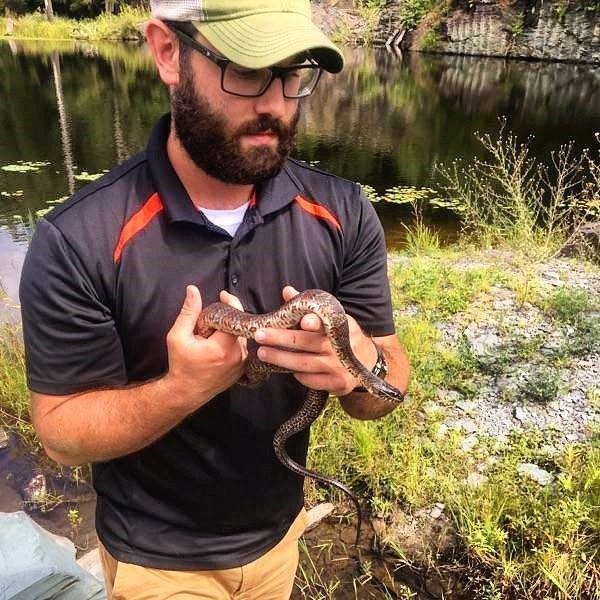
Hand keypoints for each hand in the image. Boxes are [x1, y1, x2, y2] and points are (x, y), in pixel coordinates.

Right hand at [165, 286, 245, 409]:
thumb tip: (193, 290)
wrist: (185, 392)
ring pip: (242, 336)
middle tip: (213, 315)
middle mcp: (237, 355)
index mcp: (223, 347)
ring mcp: (242, 363)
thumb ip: (188, 312)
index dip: (231, 303)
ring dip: (231, 329)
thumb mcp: (177, 336)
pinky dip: (233, 340)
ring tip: (214, 331)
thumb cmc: (180, 365)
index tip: (223, 295)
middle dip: (228, 316)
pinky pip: (243, 347)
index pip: (235, 317)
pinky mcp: (242, 368)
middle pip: (240, 326)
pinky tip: (219, 341)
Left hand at [254, 286, 377, 395]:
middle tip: (259, 335)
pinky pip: (311, 380)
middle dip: (280, 339)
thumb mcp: (332, 318)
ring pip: (304, 363)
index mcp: (340, 326)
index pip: (324, 323)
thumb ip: (309, 307)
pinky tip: (284, 368)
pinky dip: (296, 374)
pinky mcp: (337, 383)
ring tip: (262, 353)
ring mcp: (339, 366)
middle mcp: (340, 346)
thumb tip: (287, 291)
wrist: (368, 362)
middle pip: (306, 343)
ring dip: (280, 358)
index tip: (303, 321)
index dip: (314, 322)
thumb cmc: (343, 336)